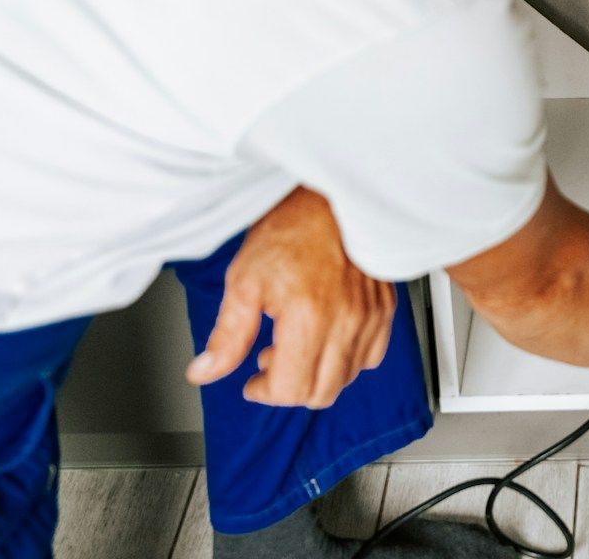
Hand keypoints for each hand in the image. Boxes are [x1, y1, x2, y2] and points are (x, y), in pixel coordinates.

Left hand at [184, 187, 393, 407]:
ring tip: (296, 346)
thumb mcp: (244, 281)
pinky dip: (347, 359)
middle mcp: (347, 320)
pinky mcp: (384, 307)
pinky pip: (372, 356)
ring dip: (318, 375)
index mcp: (309, 316)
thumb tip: (204, 372)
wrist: (328, 196)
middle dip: (290, 388)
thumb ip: (227, 336)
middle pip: (321, 392)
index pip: (291, 389)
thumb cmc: (289, 229)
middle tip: (269, 364)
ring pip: (347, 378)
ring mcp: (370, 316)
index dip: (264, 391)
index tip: (252, 381)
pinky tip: (326, 338)